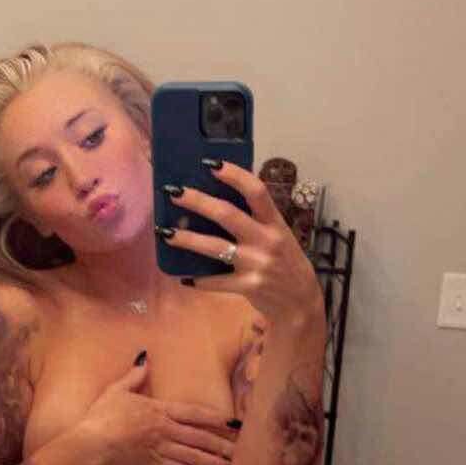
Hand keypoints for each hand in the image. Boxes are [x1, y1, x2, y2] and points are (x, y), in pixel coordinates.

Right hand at [77, 354, 236, 464]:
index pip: (195, 413)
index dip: (217, 418)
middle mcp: (164, 429)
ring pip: (193, 455)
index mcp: (159, 410)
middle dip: (223, 444)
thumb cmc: (101, 416)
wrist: (91, 443)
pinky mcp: (153, 464)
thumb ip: (134, 375)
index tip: (235, 423)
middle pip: (200, 436)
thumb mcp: (117, 390)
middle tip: (243, 450)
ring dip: (214, 461)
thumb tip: (144, 356)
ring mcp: (160, 447)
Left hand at [158, 159, 323, 322]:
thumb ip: (256, 218)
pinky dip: (199, 280)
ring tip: (165, 233)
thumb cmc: (285, 261)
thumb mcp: (279, 234)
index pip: (257, 192)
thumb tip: (218, 197)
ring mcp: (257, 264)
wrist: (300, 300)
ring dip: (187, 239)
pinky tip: (184, 277)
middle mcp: (266, 240)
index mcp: (275, 223)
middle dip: (198, 202)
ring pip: (215, 247)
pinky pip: (216, 282)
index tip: (212, 164)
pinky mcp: (248, 286)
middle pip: (228, 215)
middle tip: (175, 193)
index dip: (235, 175)